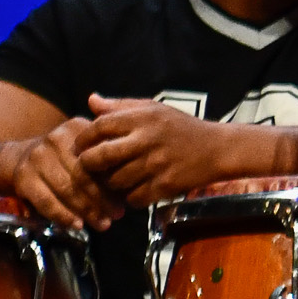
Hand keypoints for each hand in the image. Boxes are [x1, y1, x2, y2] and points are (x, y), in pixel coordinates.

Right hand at [0, 119, 118, 227]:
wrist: (16, 158)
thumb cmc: (62, 159)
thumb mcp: (83, 150)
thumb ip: (105, 161)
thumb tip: (132, 187)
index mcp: (76, 128)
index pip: (98, 157)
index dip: (113, 182)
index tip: (125, 202)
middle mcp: (55, 138)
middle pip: (83, 174)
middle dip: (102, 199)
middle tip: (116, 216)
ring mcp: (37, 156)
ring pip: (67, 188)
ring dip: (86, 210)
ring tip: (102, 224)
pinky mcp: (23, 176)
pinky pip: (46, 200)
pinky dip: (63, 215)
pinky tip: (77, 225)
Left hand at [78, 95, 269, 205]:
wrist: (217, 148)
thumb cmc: (180, 127)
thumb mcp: (153, 109)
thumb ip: (120, 106)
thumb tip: (91, 101)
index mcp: (142, 118)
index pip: (99, 127)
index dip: (84, 139)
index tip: (80, 146)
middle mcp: (147, 140)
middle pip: (101, 157)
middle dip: (89, 164)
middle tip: (89, 167)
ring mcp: (156, 165)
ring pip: (115, 181)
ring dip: (109, 184)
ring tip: (113, 179)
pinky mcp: (165, 185)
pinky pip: (134, 198)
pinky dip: (130, 197)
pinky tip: (135, 190)